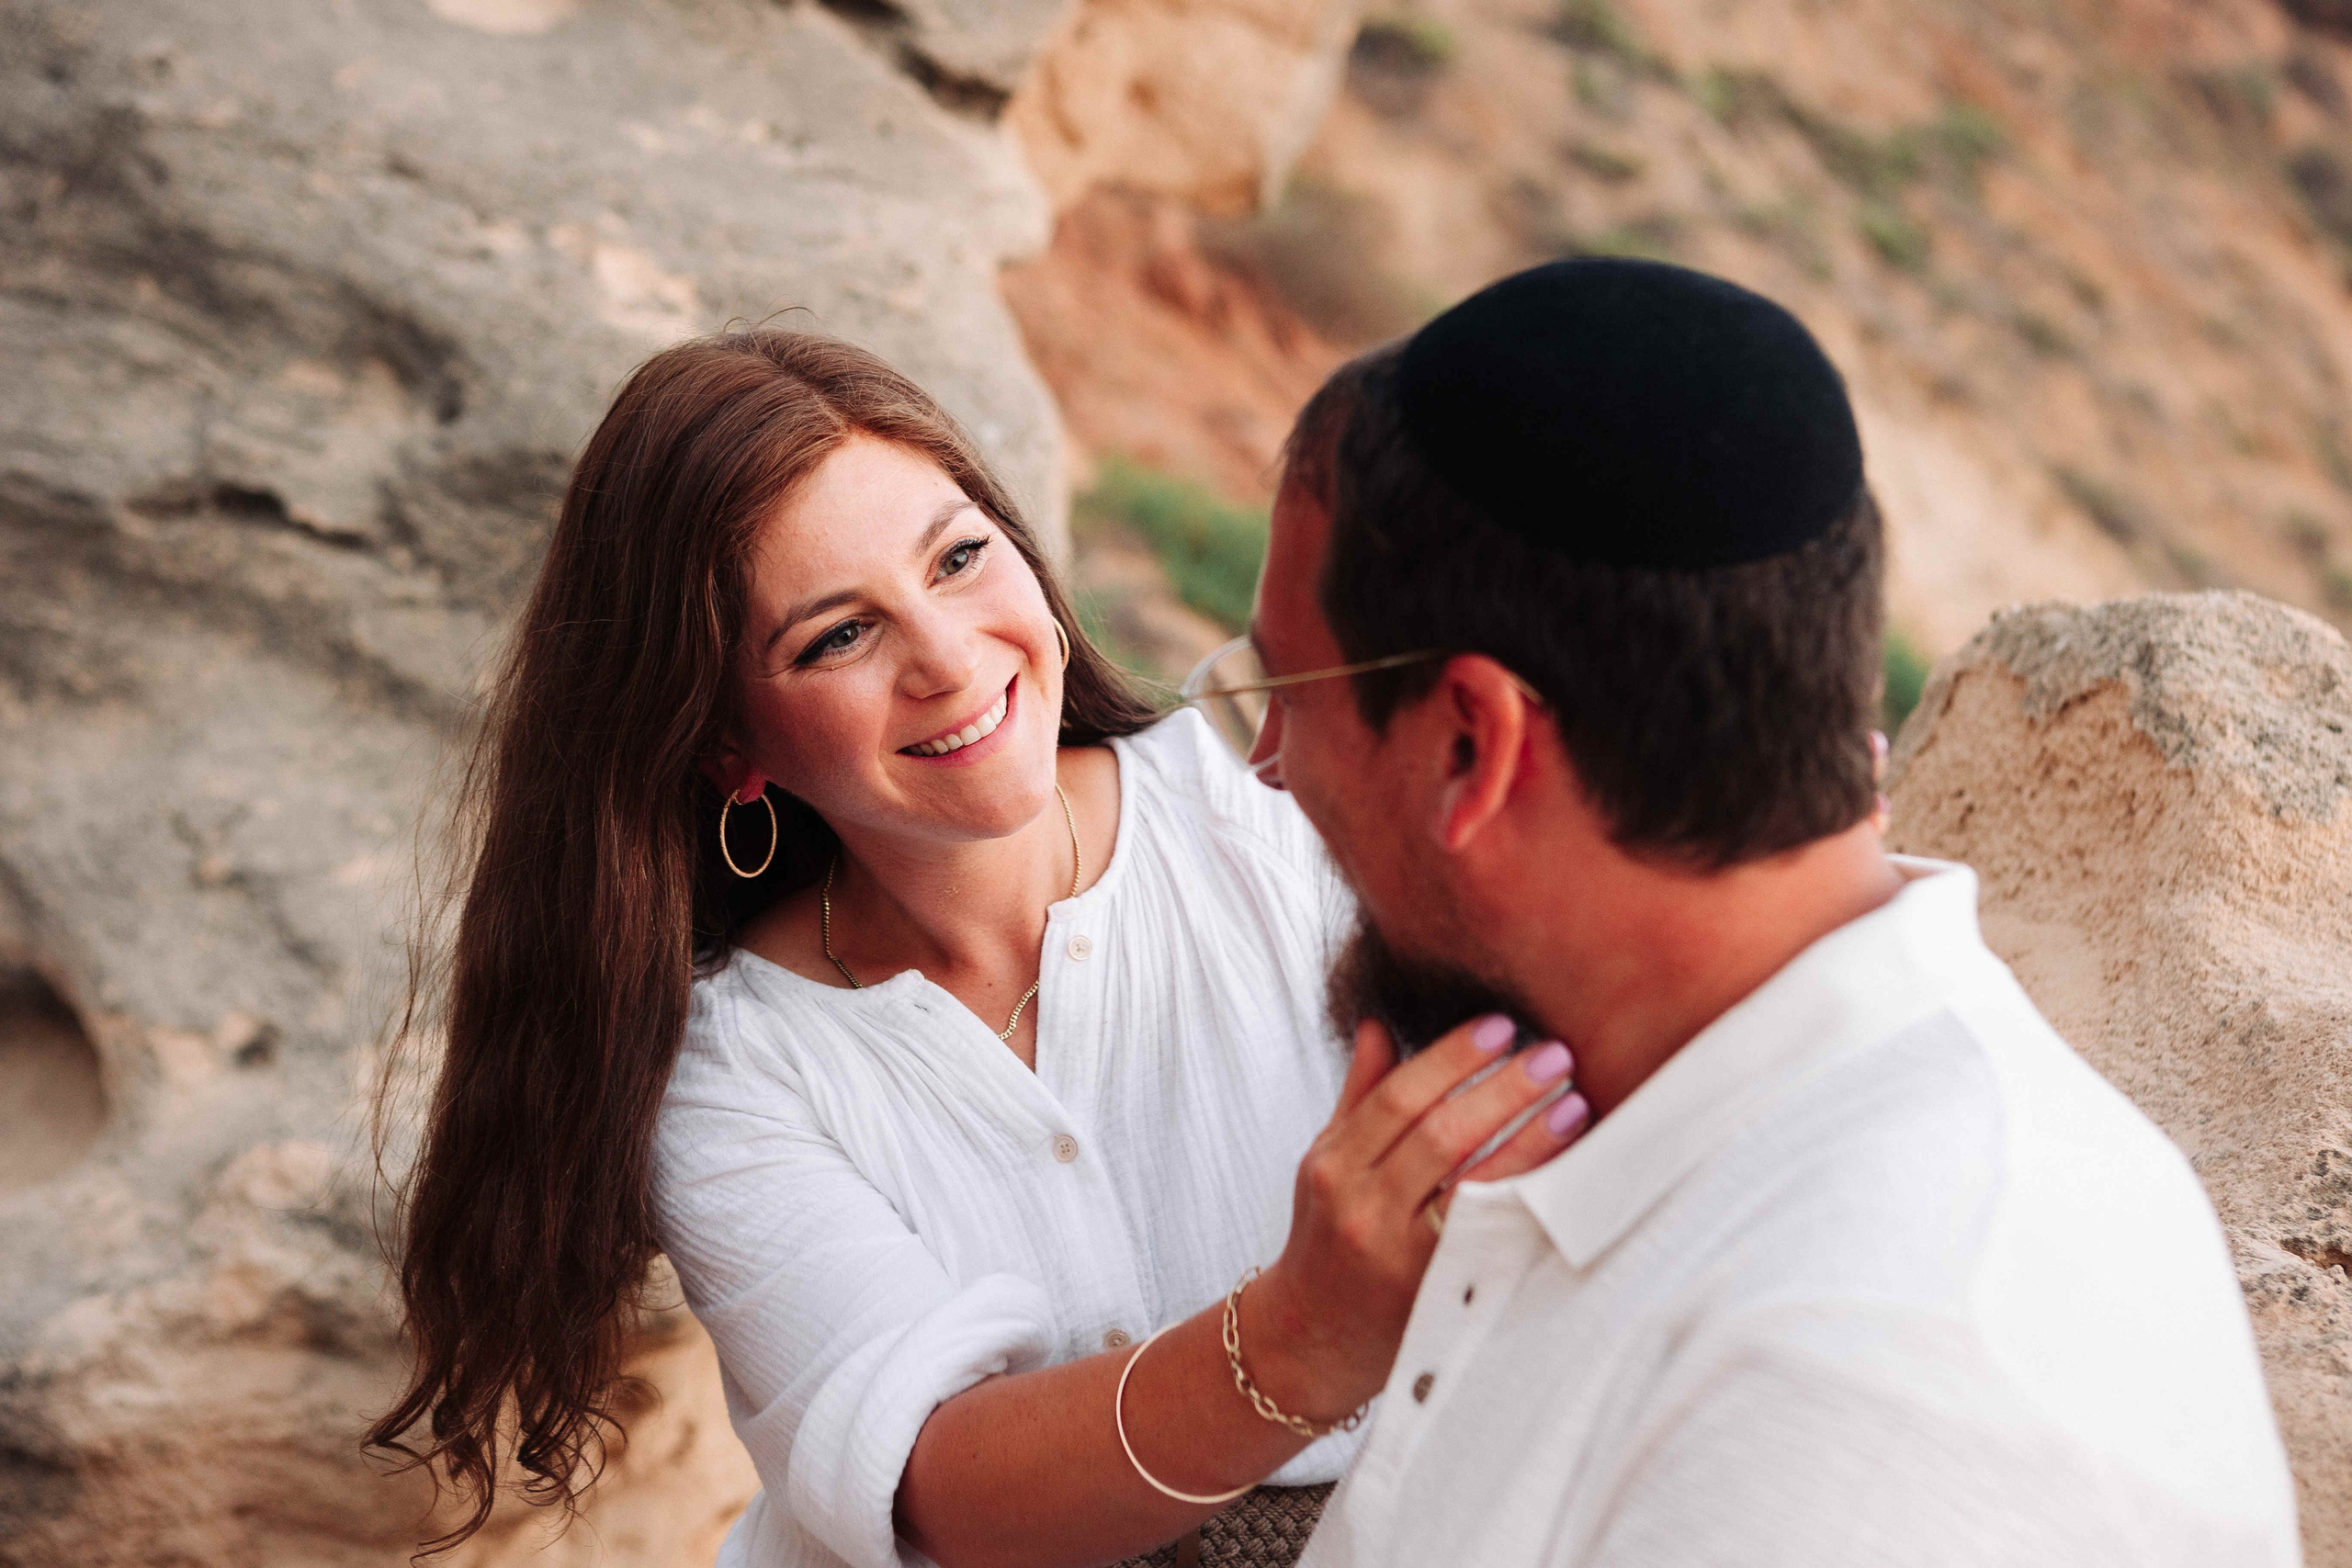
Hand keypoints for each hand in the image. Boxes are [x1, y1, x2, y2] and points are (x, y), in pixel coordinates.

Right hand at [1242, 1013, 1589, 1422]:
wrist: (1310, 1340)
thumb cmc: (1327, 1239)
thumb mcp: (1327, 1163)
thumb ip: (1359, 1095)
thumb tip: (1381, 1023)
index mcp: (1332, 1168)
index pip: (1398, 1099)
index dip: (1452, 1057)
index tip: (1501, 1025)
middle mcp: (1364, 1211)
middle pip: (1440, 1136)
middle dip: (1503, 1089)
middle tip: (1554, 1053)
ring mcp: (1403, 1259)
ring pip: (1474, 1187)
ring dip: (1531, 1140)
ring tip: (1574, 1102)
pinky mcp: (1440, 1295)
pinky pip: (1494, 1238)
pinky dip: (1531, 1199)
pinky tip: (1566, 1172)